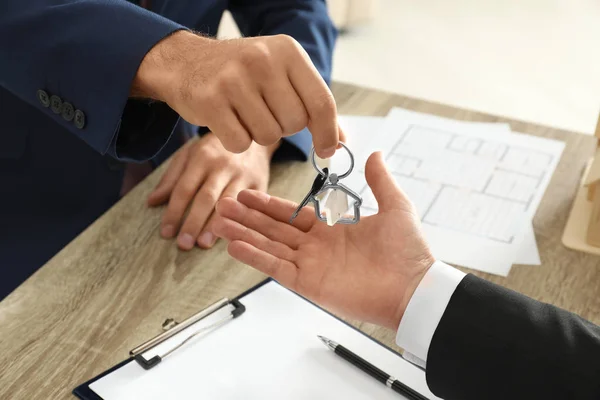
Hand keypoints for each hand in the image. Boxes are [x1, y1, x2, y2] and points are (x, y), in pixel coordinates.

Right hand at [132, 31, 344, 158]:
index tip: (328, 150)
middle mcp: (263, 59)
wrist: (186, 62)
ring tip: (243, 114)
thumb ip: (312, 105)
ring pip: (268, 136)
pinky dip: (236, 141)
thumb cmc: (241, 74)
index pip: (321, 101)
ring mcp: (234, 79)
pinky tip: (227, 121)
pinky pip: (240, 143)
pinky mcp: (210, 101)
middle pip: (295, 123)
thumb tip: (340, 142)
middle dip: (283, 127)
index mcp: (287, 51)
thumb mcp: (281, 74)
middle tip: (265, 112)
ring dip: (258, 135)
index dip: (328, 132)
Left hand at [147, 133, 274, 250]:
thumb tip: (152, 202)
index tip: (166, 233)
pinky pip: (248, 205)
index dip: (174, 212)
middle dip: (193, 222)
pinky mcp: (260, 184)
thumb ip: (171, 178)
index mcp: (202, 157)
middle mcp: (223, 166)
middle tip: (183, 244)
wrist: (250, 133)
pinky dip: (239, 221)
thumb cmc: (214, 149)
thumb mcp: (189, 155)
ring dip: (216, 225)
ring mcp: (243, 175)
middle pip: (206, 198)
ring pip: (229, 203)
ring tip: (203, 244)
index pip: (184, 188)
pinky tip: (231, 235)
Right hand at [213, 152, 434, 329]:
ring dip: (244, 235)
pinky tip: (235, 247)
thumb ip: (379, 181)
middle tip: (223, 205)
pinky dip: (255, 258)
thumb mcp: (395, 206)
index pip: (291, 213)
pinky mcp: (309, 284)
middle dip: (248, 217)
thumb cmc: (408, 251)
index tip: (246, 193)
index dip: (268, 204)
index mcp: (331, 229)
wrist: (415, 287)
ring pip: (269, 246)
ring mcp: (310, 265)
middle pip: (273, 229)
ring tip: (220, 223)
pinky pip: (276, 268)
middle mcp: (316, 247)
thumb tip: (375, 154)